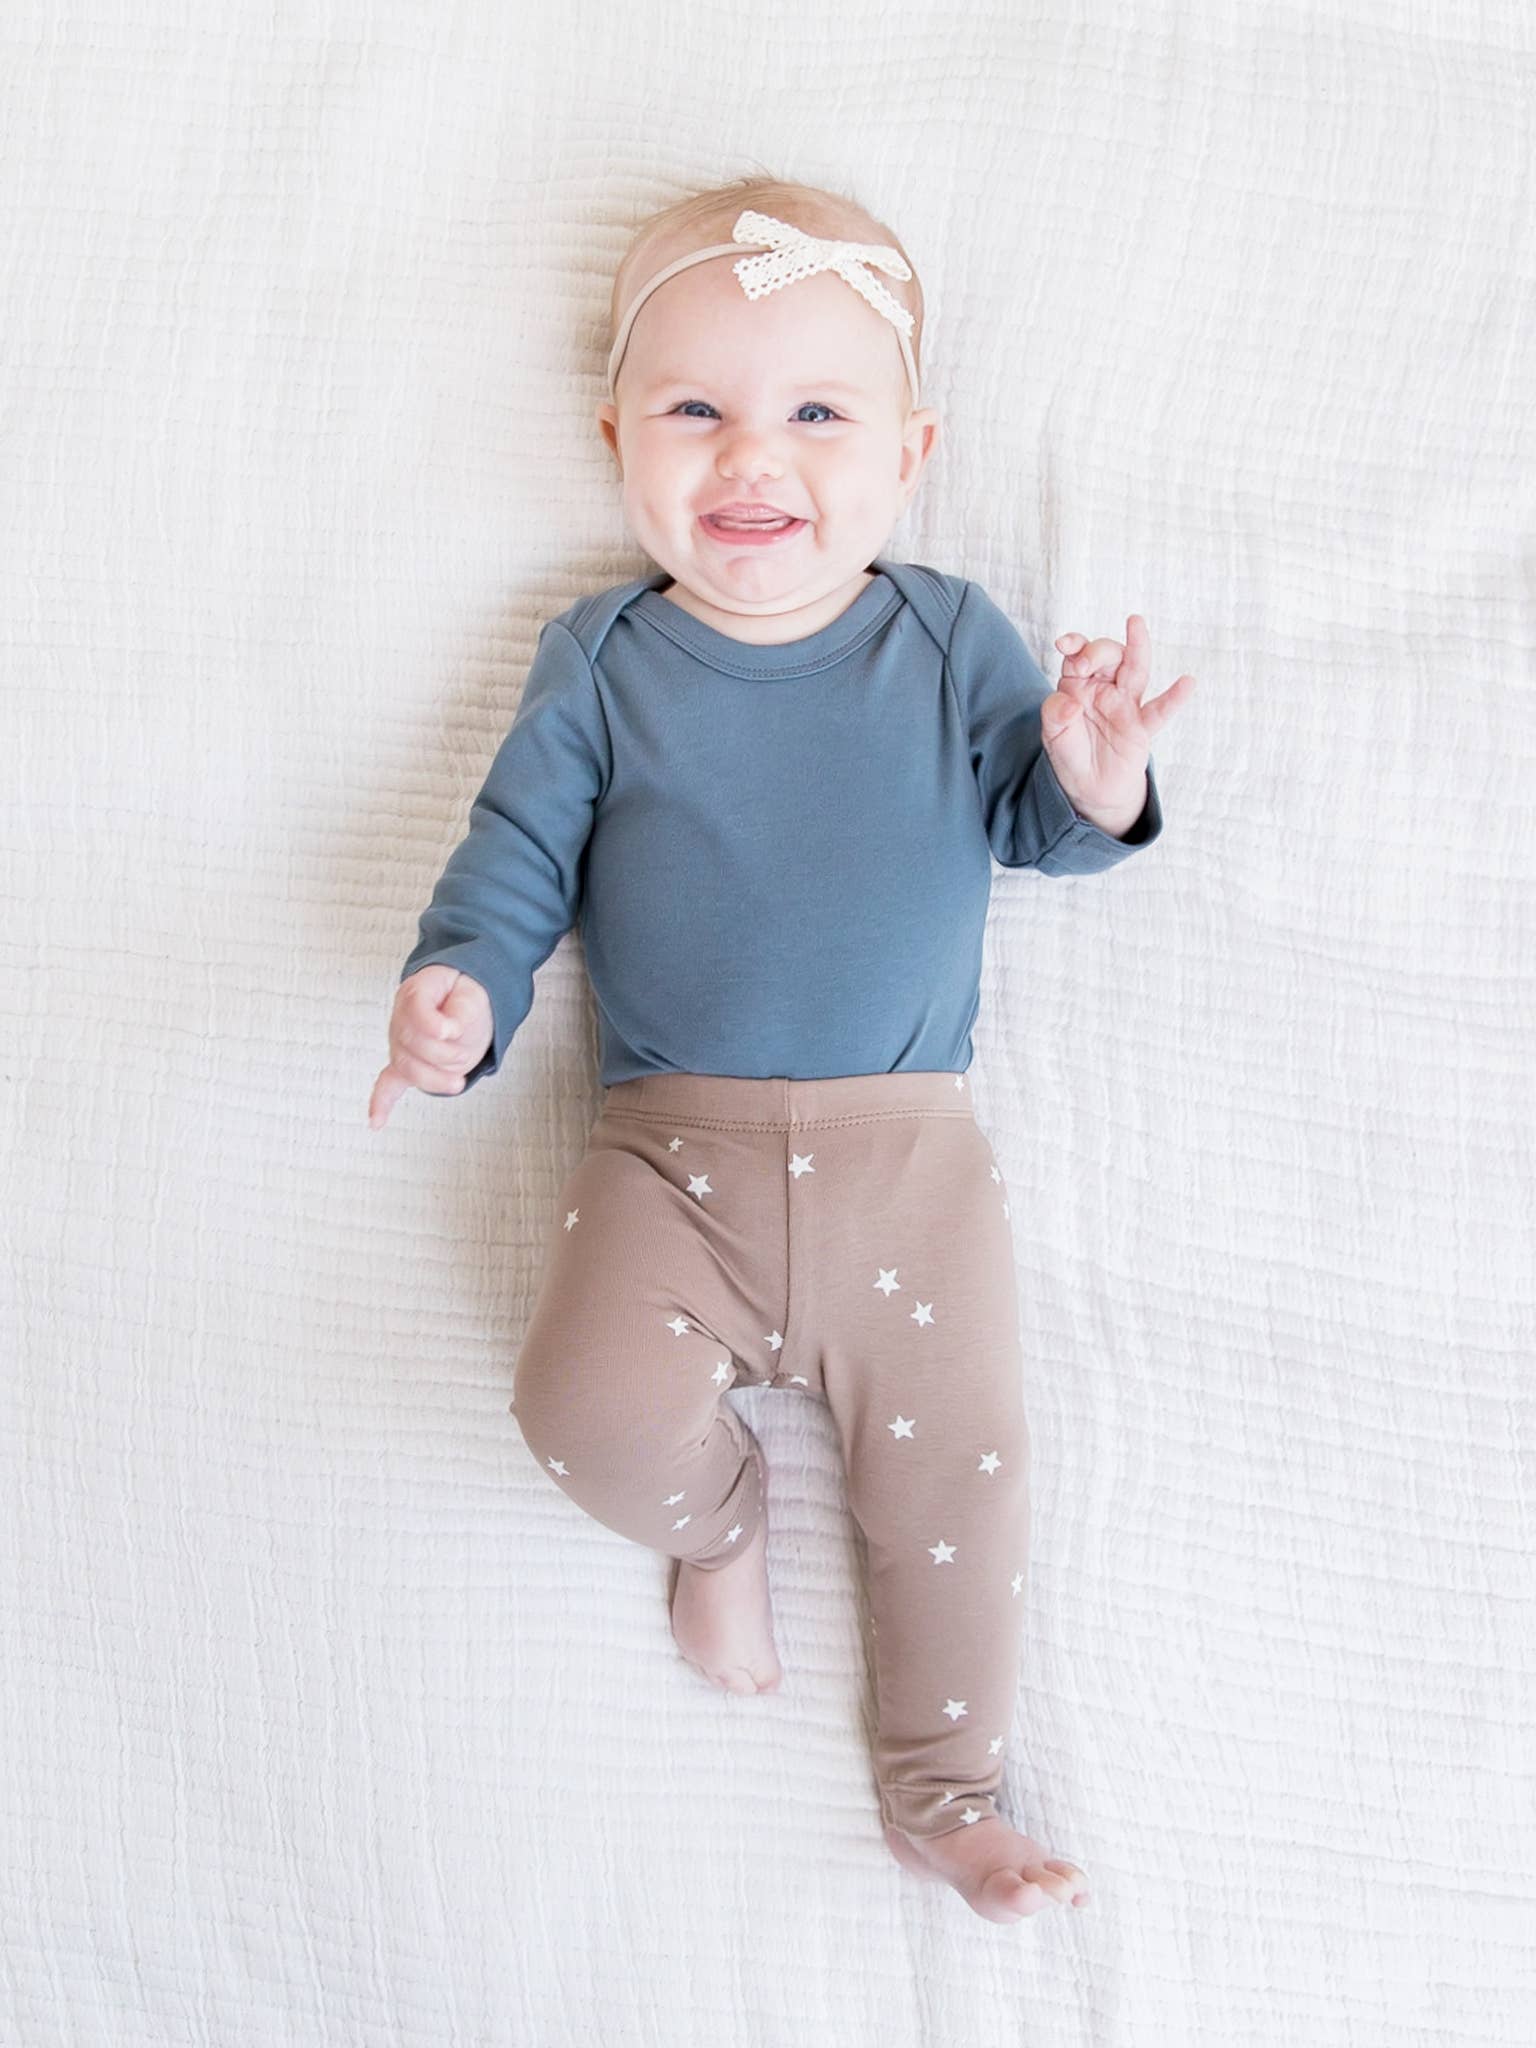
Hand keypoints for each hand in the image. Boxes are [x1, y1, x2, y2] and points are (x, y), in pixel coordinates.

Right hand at [367, 966, 492, 1129]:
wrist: (460, 1002)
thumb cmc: (463, 998)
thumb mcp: (472, 995)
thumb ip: (462, 1010)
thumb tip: (450, 1030)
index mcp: (416, 993)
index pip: (414, 1008)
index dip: (433, 1024)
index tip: (452, 1030)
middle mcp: (401, 1018)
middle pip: (410, 1043)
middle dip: (442, 1055)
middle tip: (464, 1055)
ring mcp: (399, 1043)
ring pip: (407, 1067)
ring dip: (434, 1079)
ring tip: (457, 1082)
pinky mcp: (404, 1064)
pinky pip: (387, 1084)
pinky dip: (381, 1103)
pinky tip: (376, 1122)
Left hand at [1047, 615, 1194, 834]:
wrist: (1090, 789)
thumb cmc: (1071, 754)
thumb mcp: (1053, 735)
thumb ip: (1056, 714)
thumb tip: (1071, 703)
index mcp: (1078, 685)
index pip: (1078, 655)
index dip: (1074, 644)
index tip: (1064, 645)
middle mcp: (1104, 688)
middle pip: (1109, 656)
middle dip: (1098, 651)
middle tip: (1085, 663)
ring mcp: (1125, 704)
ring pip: (1135, 670)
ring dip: (1136, 647)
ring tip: (1136, 623)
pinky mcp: (1142, 726)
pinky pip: (1159, 710)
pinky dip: (1174, 698)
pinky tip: (1187, 683)